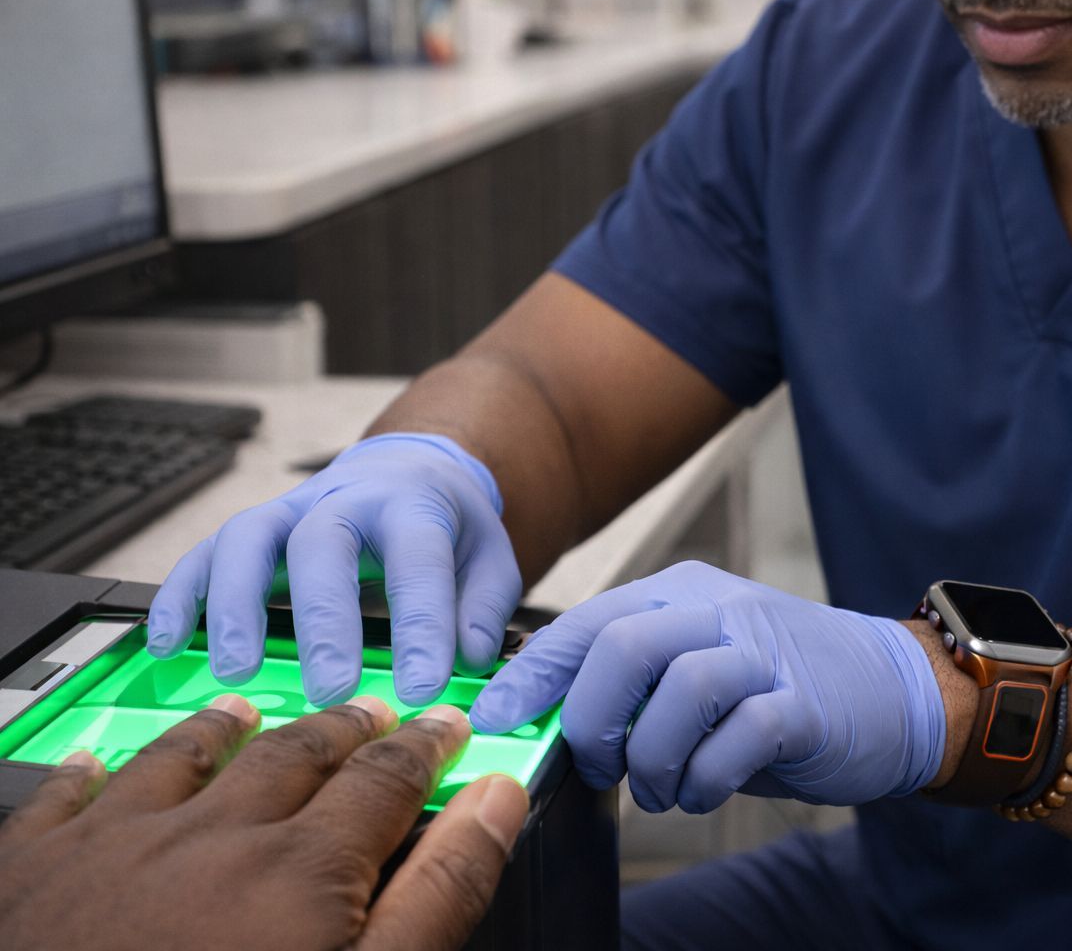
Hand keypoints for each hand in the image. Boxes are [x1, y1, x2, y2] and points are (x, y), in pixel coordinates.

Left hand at [0, 695, 526, 950]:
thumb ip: (438, 894)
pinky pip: (57, 803)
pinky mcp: (28, 878)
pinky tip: (91, 764)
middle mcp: (207, 837)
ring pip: (178, 762)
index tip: (444, 726)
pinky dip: (84, 775)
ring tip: (247, 711)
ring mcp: (110, 850)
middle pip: (289, 757)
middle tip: (368, 711)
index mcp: (298, 870)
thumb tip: (493, 802)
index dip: (423, 748)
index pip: (382, 780)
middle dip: (339, 730)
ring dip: (222, 731)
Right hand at [148, 433, 520, 705]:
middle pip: (322, 546)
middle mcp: (343, 499)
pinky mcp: (251, 529)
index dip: (422, 626)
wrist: (409, 468)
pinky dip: (179, 596)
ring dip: (236, 606)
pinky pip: (203, 554)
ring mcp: (288, 510)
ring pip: (248, 540)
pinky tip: (166, 644)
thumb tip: (472, 659)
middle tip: (330, 690)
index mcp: (411, 505)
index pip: (418, 561)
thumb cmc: (448, 527)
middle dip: (323, 620)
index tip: (422, 688)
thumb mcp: (488, 556)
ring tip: (237, 671)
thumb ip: (484, 606)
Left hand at [468, 561, 945, 811]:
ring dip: (652, 759)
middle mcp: (719, 610)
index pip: (585, 622)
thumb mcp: (698, 664)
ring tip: (661, 788)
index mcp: (680, 593)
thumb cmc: (779, 685)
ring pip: (680, 688)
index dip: (532, 676)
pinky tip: (705, 791)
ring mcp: (766, 653)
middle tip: (602, 765)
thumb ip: (632, 679)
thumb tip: (544, 714)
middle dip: (592, 720)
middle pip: (623, 647)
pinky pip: (738, 736)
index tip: (497, 721)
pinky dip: (706, 779)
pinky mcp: (805, 703)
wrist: (893, 690)